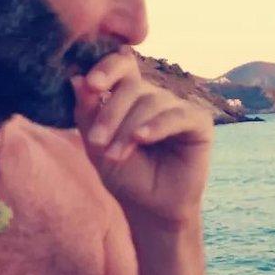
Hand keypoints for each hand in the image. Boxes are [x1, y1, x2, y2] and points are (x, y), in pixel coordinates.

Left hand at [71, 46, 213, 226]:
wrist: (150, 209)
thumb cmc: (125, 176)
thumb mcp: (97, 146)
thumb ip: (87, 113)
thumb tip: (76, 78)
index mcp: (130, 95)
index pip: (121, 65)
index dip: (106, 68)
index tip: (90, 84)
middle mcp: (154, 96)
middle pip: (132, 87)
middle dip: (110, 113)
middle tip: (95, 140)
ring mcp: (177, 107)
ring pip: (150, 103)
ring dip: (128, 129)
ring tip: (115, 156)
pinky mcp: (198, 122)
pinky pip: (176, 115)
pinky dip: (156, 126)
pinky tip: (141, 139)